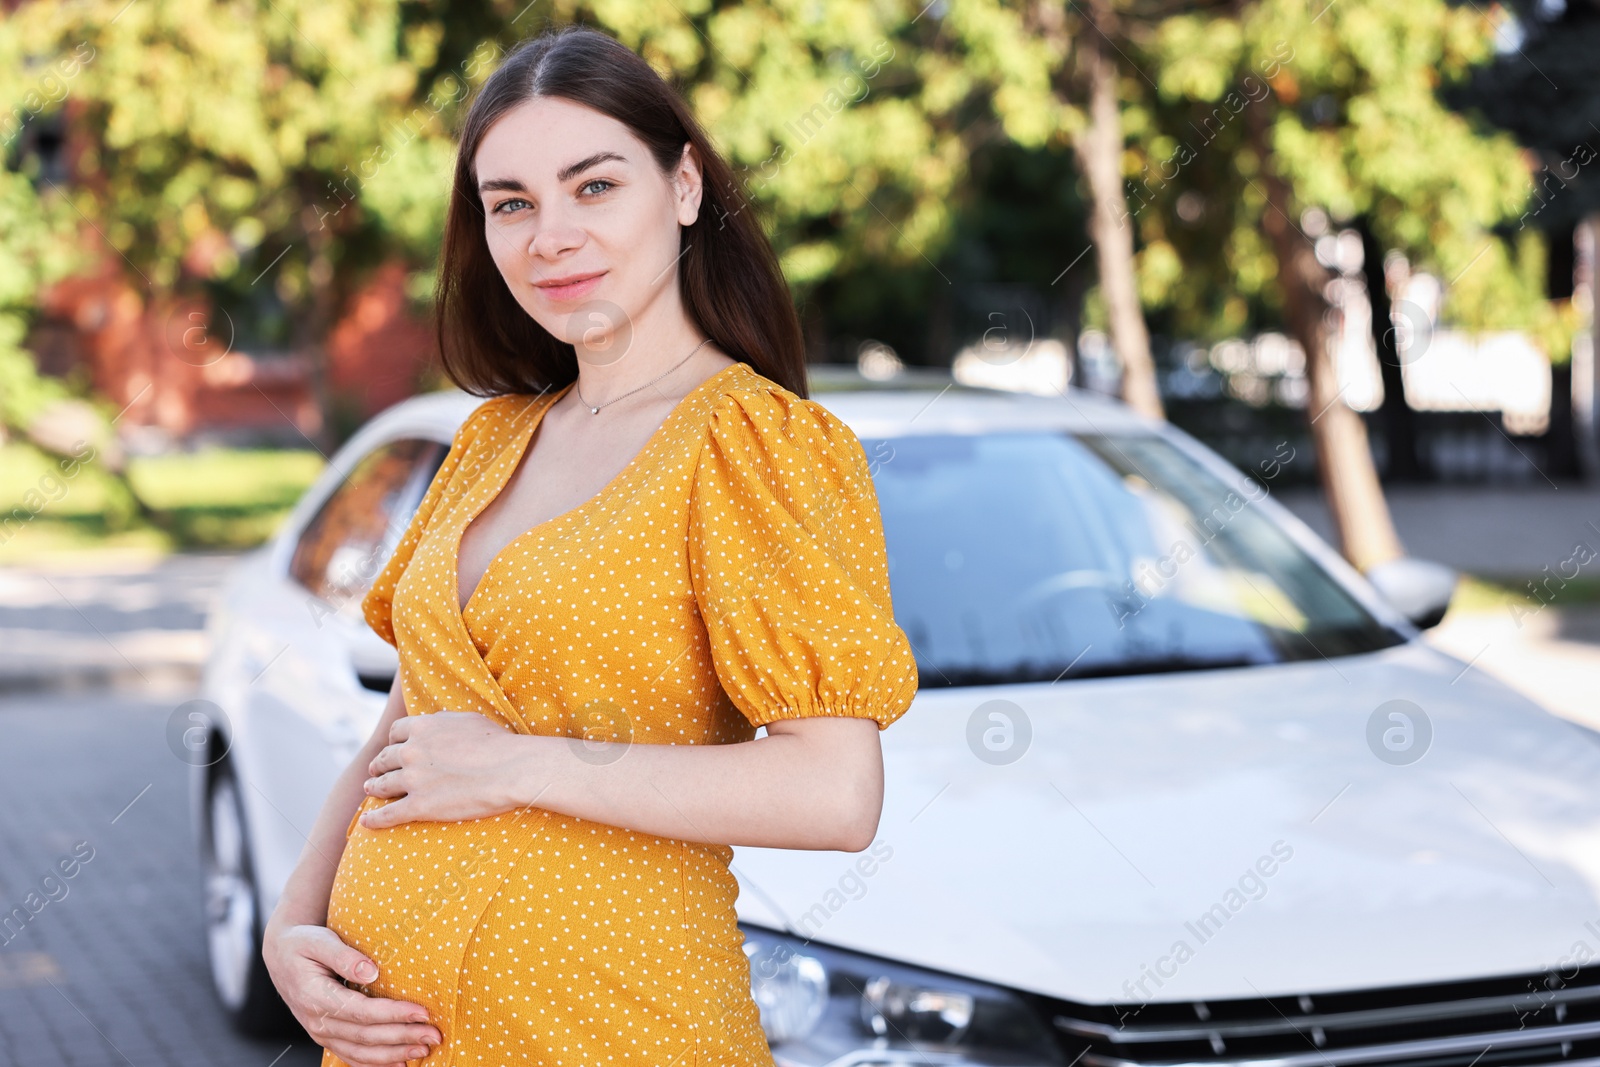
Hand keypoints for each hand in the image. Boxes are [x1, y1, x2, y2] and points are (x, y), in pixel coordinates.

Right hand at [263, 921, 440, 1065]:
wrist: (280, 956)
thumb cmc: (302, 943)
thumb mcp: (319, 941)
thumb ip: (344, 956)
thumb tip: (371, 972)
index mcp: (315, 997)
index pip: (361, 1012)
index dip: (393, 1014)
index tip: (422, 1012)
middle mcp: (317, 1021)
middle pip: (366, 1036)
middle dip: (402, 1037)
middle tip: (434, 1034)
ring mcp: (321, 1032)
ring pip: (360, 1053)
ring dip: (394, 1054)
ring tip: (424, 1049)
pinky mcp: (327, 1036)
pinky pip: (352, 1056)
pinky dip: (376, 1063)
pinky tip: (400, 1063)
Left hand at [359, 711, 530, 828]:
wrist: (510, 770)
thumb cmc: (497, 743)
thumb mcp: (467, 719)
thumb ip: (443, 721)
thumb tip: (434, 721)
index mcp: (422, 727)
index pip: (395, 732)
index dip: (393, 742)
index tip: (393, 748)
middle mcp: (411, 751)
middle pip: (384, 758)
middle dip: (379, 765)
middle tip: (376, 772)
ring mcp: (412, 779)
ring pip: (381, 785)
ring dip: (373, 788)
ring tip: (370, 791)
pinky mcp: (419, 806)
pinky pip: (387, 814)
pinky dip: (374, 819)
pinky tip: (366, 822)